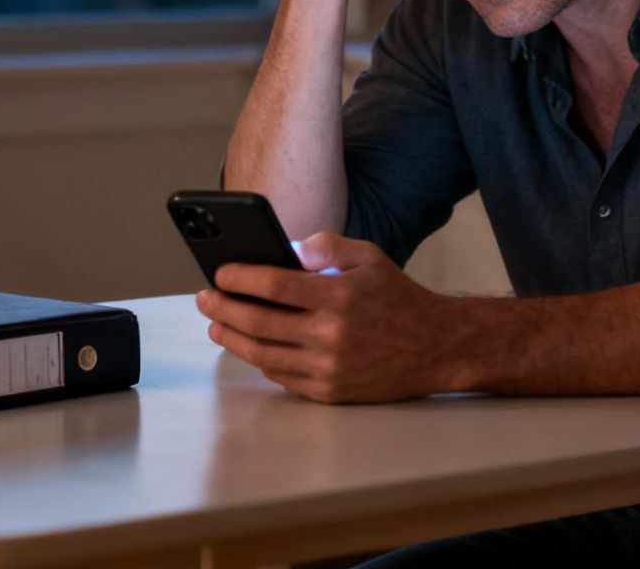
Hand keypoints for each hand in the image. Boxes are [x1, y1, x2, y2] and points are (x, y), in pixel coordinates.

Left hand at [195, 231, 467, 402]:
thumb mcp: (369, 257)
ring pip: (263, 354)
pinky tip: (250, 345)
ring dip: (232, 338)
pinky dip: (260, 360)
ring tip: (217, 323)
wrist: (434, 348)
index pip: (274, 285)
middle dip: (224, 308)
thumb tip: (287, 250)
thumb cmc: (397, 298)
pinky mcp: (329, 392)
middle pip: (259, 323)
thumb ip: (327, 247)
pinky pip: (281, 377)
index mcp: (338, 297)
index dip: (240, 278)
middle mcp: (330, 335)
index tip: (219, 272)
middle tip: (205, 297)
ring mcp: (328, 368)